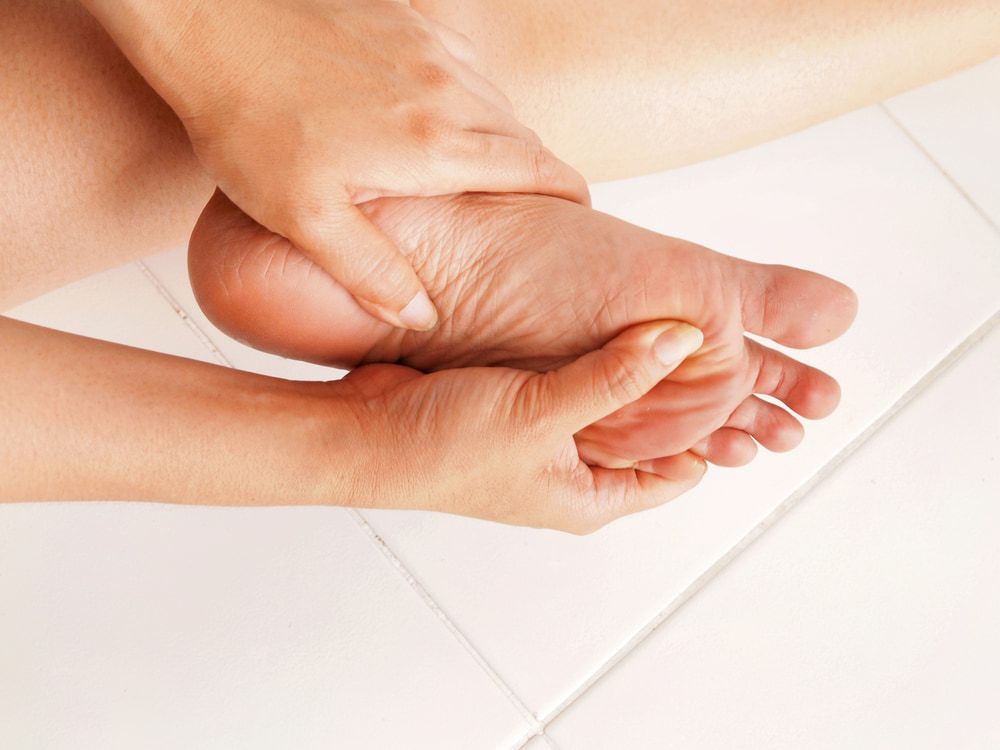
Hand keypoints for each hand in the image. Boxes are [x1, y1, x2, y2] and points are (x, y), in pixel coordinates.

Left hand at [82, 0, 588, 329]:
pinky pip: (460, 65)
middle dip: (535, 174)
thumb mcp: (302, 216)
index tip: (575, 218)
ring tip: (475, 174)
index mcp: (435, 146)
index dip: (568, 197)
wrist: (207, 13)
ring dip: (498, 137)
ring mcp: (430, 48)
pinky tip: (429, 117)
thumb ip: (370, 271)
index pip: (538, 171)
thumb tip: (419, 315)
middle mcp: (448, 91)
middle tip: (523, 211)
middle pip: (523, 137)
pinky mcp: (407, 20)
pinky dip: (464, 99)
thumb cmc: (247, 114)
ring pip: (494, 100)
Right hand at [333, 321, 705, 531]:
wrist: (363, 435)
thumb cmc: (440, 450)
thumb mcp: (541, 412)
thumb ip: (615, 377)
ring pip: (608, 401)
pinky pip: (572, 379)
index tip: (730, 376)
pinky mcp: (518, 408)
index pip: (678, 470)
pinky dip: (590, 354)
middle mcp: (571, 474)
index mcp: (590, 498)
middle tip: (703, 340)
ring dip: (629, 367)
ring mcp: (544, 441)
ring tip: (659, 321)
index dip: (708, 428)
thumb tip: (680, 341)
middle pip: (646, 434)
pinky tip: (600, 318)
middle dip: (674, 393)